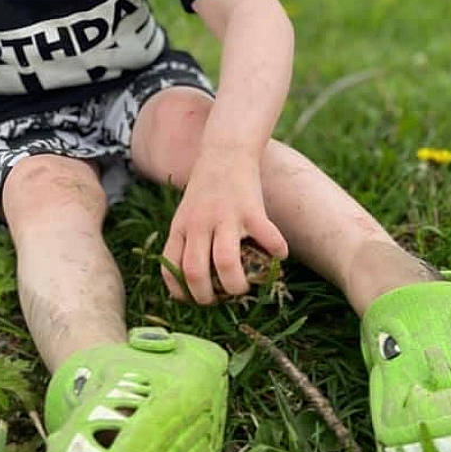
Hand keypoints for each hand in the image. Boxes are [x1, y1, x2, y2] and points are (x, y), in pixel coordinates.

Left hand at [160, 145, 287, 304]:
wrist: (225, 153)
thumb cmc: (206, 191)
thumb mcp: (185, 216)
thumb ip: (185, 244)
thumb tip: (190, 285)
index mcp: (180, 228)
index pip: (171, 269)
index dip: (182, 293)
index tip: (196, 299)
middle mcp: (199, 224)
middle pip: (195, 272)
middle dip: (207, 297)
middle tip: (221, 298)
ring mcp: (225, 217)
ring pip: (225, 263)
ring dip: (236, 284)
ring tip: (245, 287)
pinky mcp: (251, 210)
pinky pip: (267, 238)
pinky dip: (277, 252)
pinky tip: (279, 255)